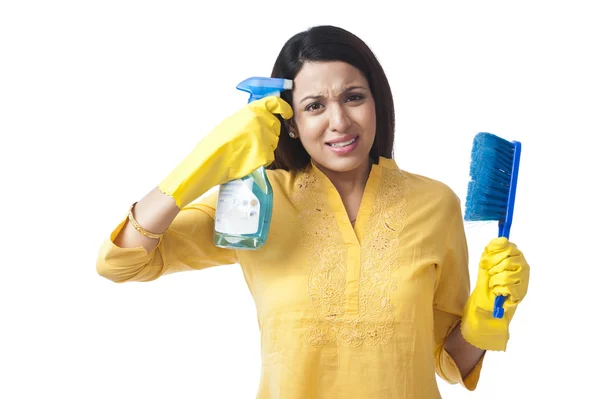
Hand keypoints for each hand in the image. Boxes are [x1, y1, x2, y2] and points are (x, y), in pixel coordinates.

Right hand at [158, 96, 292, 207]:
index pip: (275, 103)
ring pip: (273, 141)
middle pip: (275, 125)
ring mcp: (265, 138)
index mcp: (253, 110)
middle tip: (253, 138)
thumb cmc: (217, 141)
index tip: (287, 112)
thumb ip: (250, 117)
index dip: (283, 107)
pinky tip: (248, 158)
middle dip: (268, 131)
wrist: (211, 159)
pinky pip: (269, 155)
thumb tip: (262, 116)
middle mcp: (262, 122)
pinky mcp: (265, 154)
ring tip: (246, 149)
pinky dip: (261, 157)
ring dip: (265, 144)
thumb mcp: (233, 121)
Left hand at [461, 237, 529, 350]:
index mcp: (514, 253)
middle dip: (492, 269)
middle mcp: (523, 263)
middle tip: (490, 274)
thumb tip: (501, 238)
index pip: (506, 245)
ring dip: (494, 281)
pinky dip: (497, 290)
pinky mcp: (522, 291)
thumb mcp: (486, 259)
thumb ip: (492, 247)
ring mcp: (524, 278)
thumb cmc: (487, 277)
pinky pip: (507, 287)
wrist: (486, 298)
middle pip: (506, 260)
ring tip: (494, 284)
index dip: (492, 254)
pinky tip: (498, 291)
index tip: (485, 261)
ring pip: (505, 275)